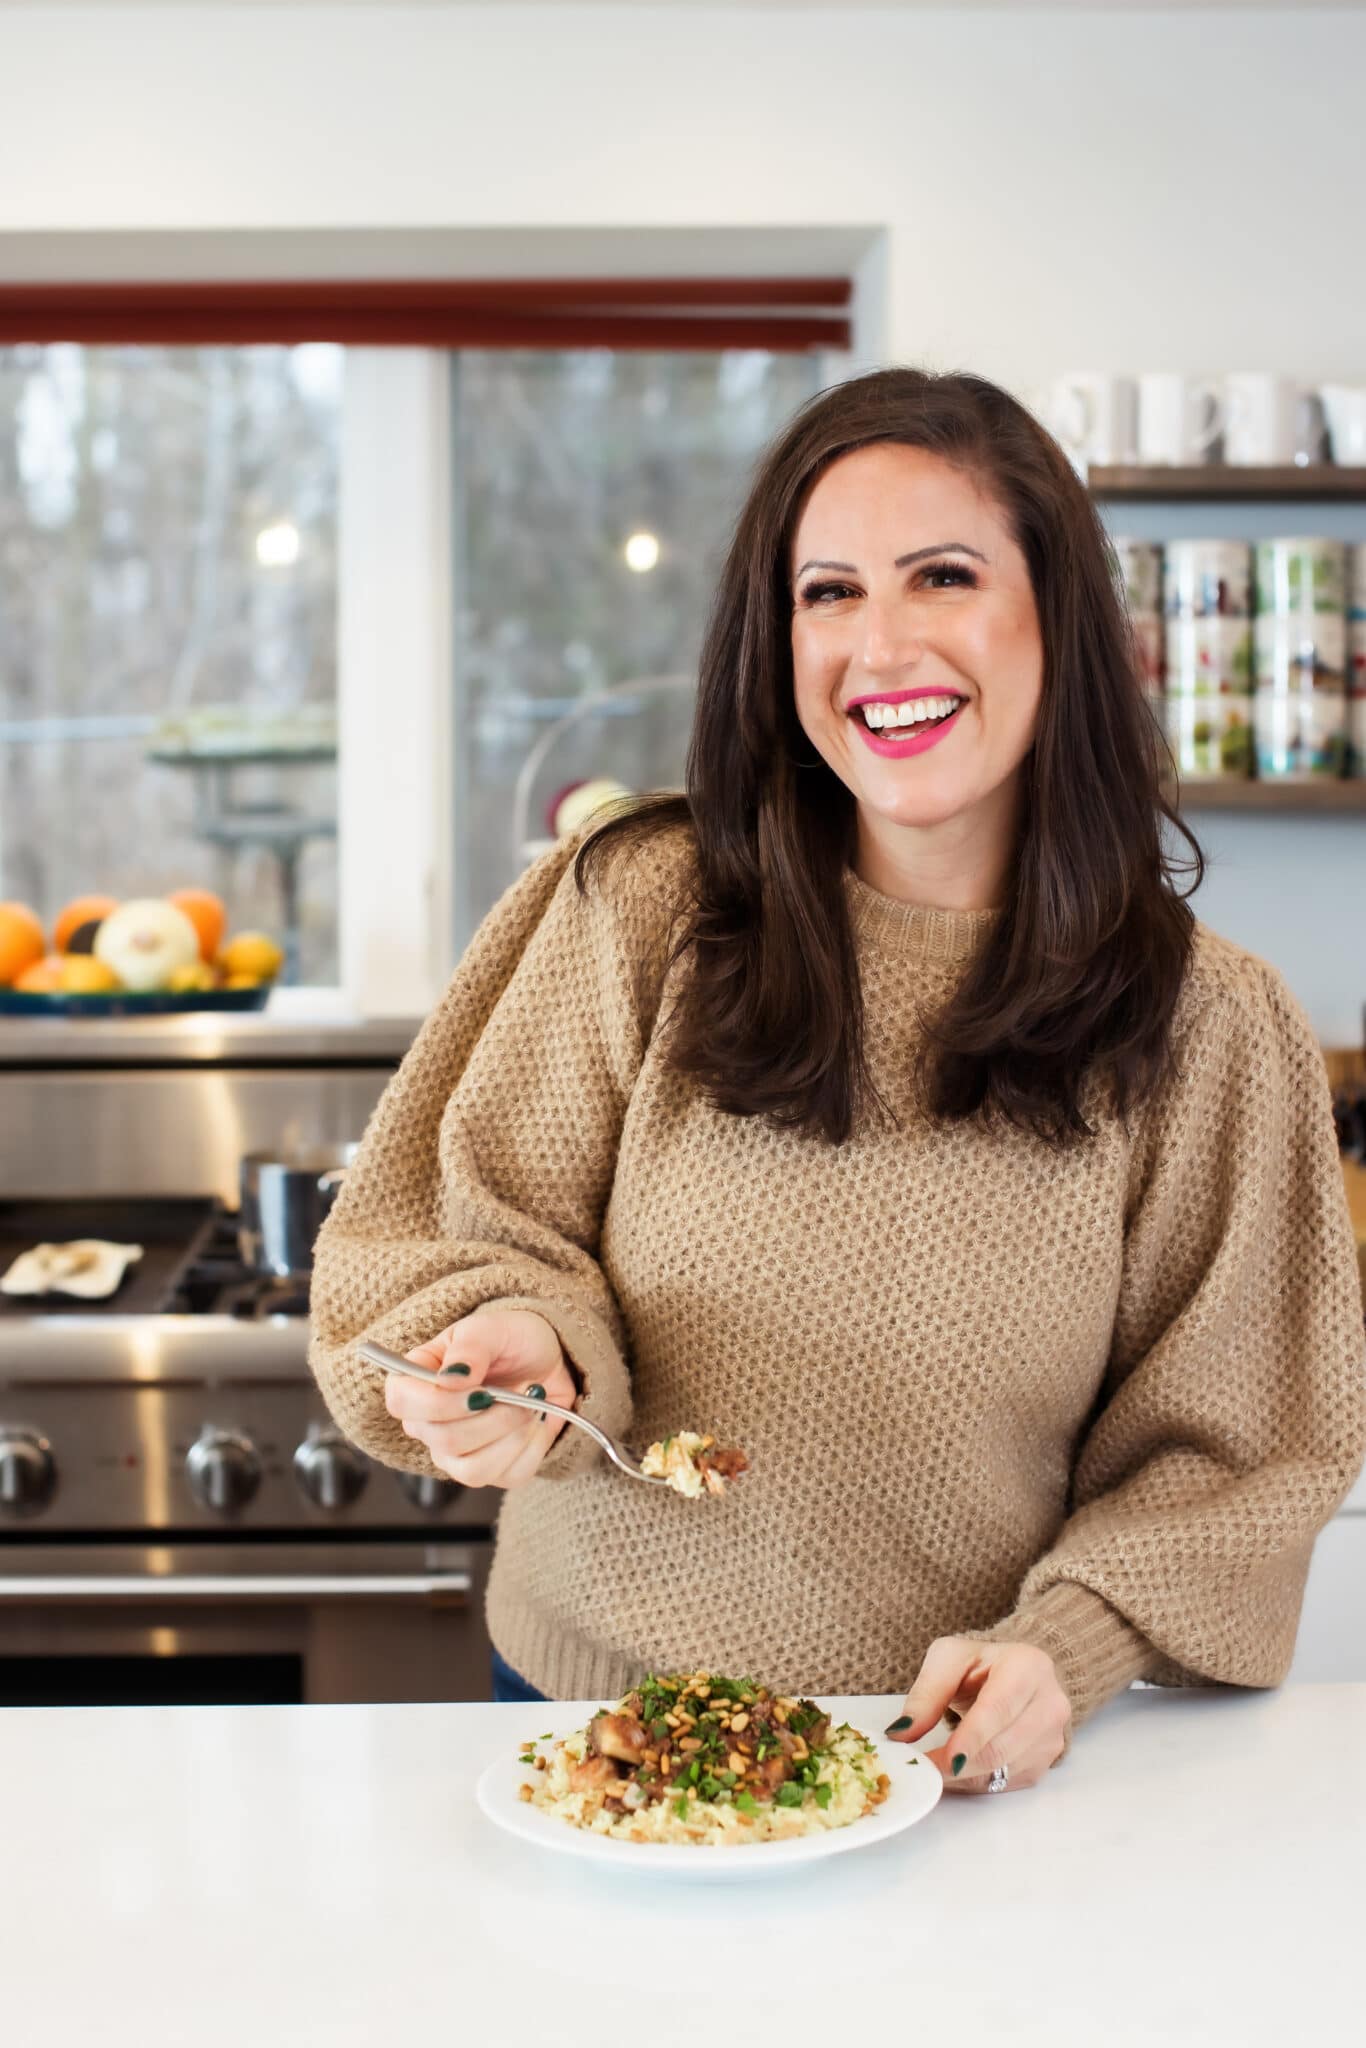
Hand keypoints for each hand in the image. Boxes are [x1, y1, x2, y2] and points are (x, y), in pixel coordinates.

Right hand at [381, 1307, 578, 1489]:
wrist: (547, 1360)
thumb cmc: (510, 1339)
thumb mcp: (492, 1329)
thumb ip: (470, 1348)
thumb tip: (448, 1380)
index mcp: (416, 1380)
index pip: (401, 1402)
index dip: (439, 1403)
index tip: (482, 1390)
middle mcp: (427, 1422)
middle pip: (443, 1441)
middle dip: (493, 1418)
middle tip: (523, 1392)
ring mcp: (454, 1453)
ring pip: (472, 1470)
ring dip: (513, 1436)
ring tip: (530, 1407)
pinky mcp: (488, 1470)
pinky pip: (507, 1476)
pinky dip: (532, 1448)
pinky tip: (536, 1423)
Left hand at [884, 1637, 1071, 1793]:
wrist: (1017, 1673)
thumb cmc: (981, 1663)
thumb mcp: (948, 1660)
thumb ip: (926, 1693)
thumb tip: (901, 1732)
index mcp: (1028, 1666)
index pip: (998, 1709)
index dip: (971, 1738)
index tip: (943, 1761)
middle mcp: (1050, 1702)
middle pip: (1002, 1747)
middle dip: (958, 1764)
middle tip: (923, 1768)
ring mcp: (1053, 1735)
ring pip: (1004, 1769)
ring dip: (964, 1776)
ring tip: (935, 1765)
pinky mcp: (1047, 1761)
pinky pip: (1008, 1782)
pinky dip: (977, 1781)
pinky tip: (959, 1767)